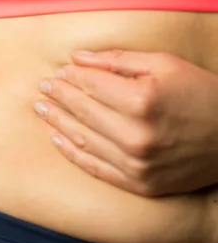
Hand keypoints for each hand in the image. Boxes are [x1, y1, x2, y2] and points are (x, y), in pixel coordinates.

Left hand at [34, 49, 217, 196]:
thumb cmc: (201, 94)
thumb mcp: (165, 65)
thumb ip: (118, 60)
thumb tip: (77, 58)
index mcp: (141, 101)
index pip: (91, 85)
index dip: (71, 77)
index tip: (58, 73)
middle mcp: (135, 135)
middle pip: (82, 111)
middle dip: (58, 97)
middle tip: (42, 89)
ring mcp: (136, 164)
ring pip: (82, 139)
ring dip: (57, 122)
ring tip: (42, 109)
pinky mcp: (138, 184)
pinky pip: (94, 167)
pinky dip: (72, 153)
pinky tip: (57, 138)